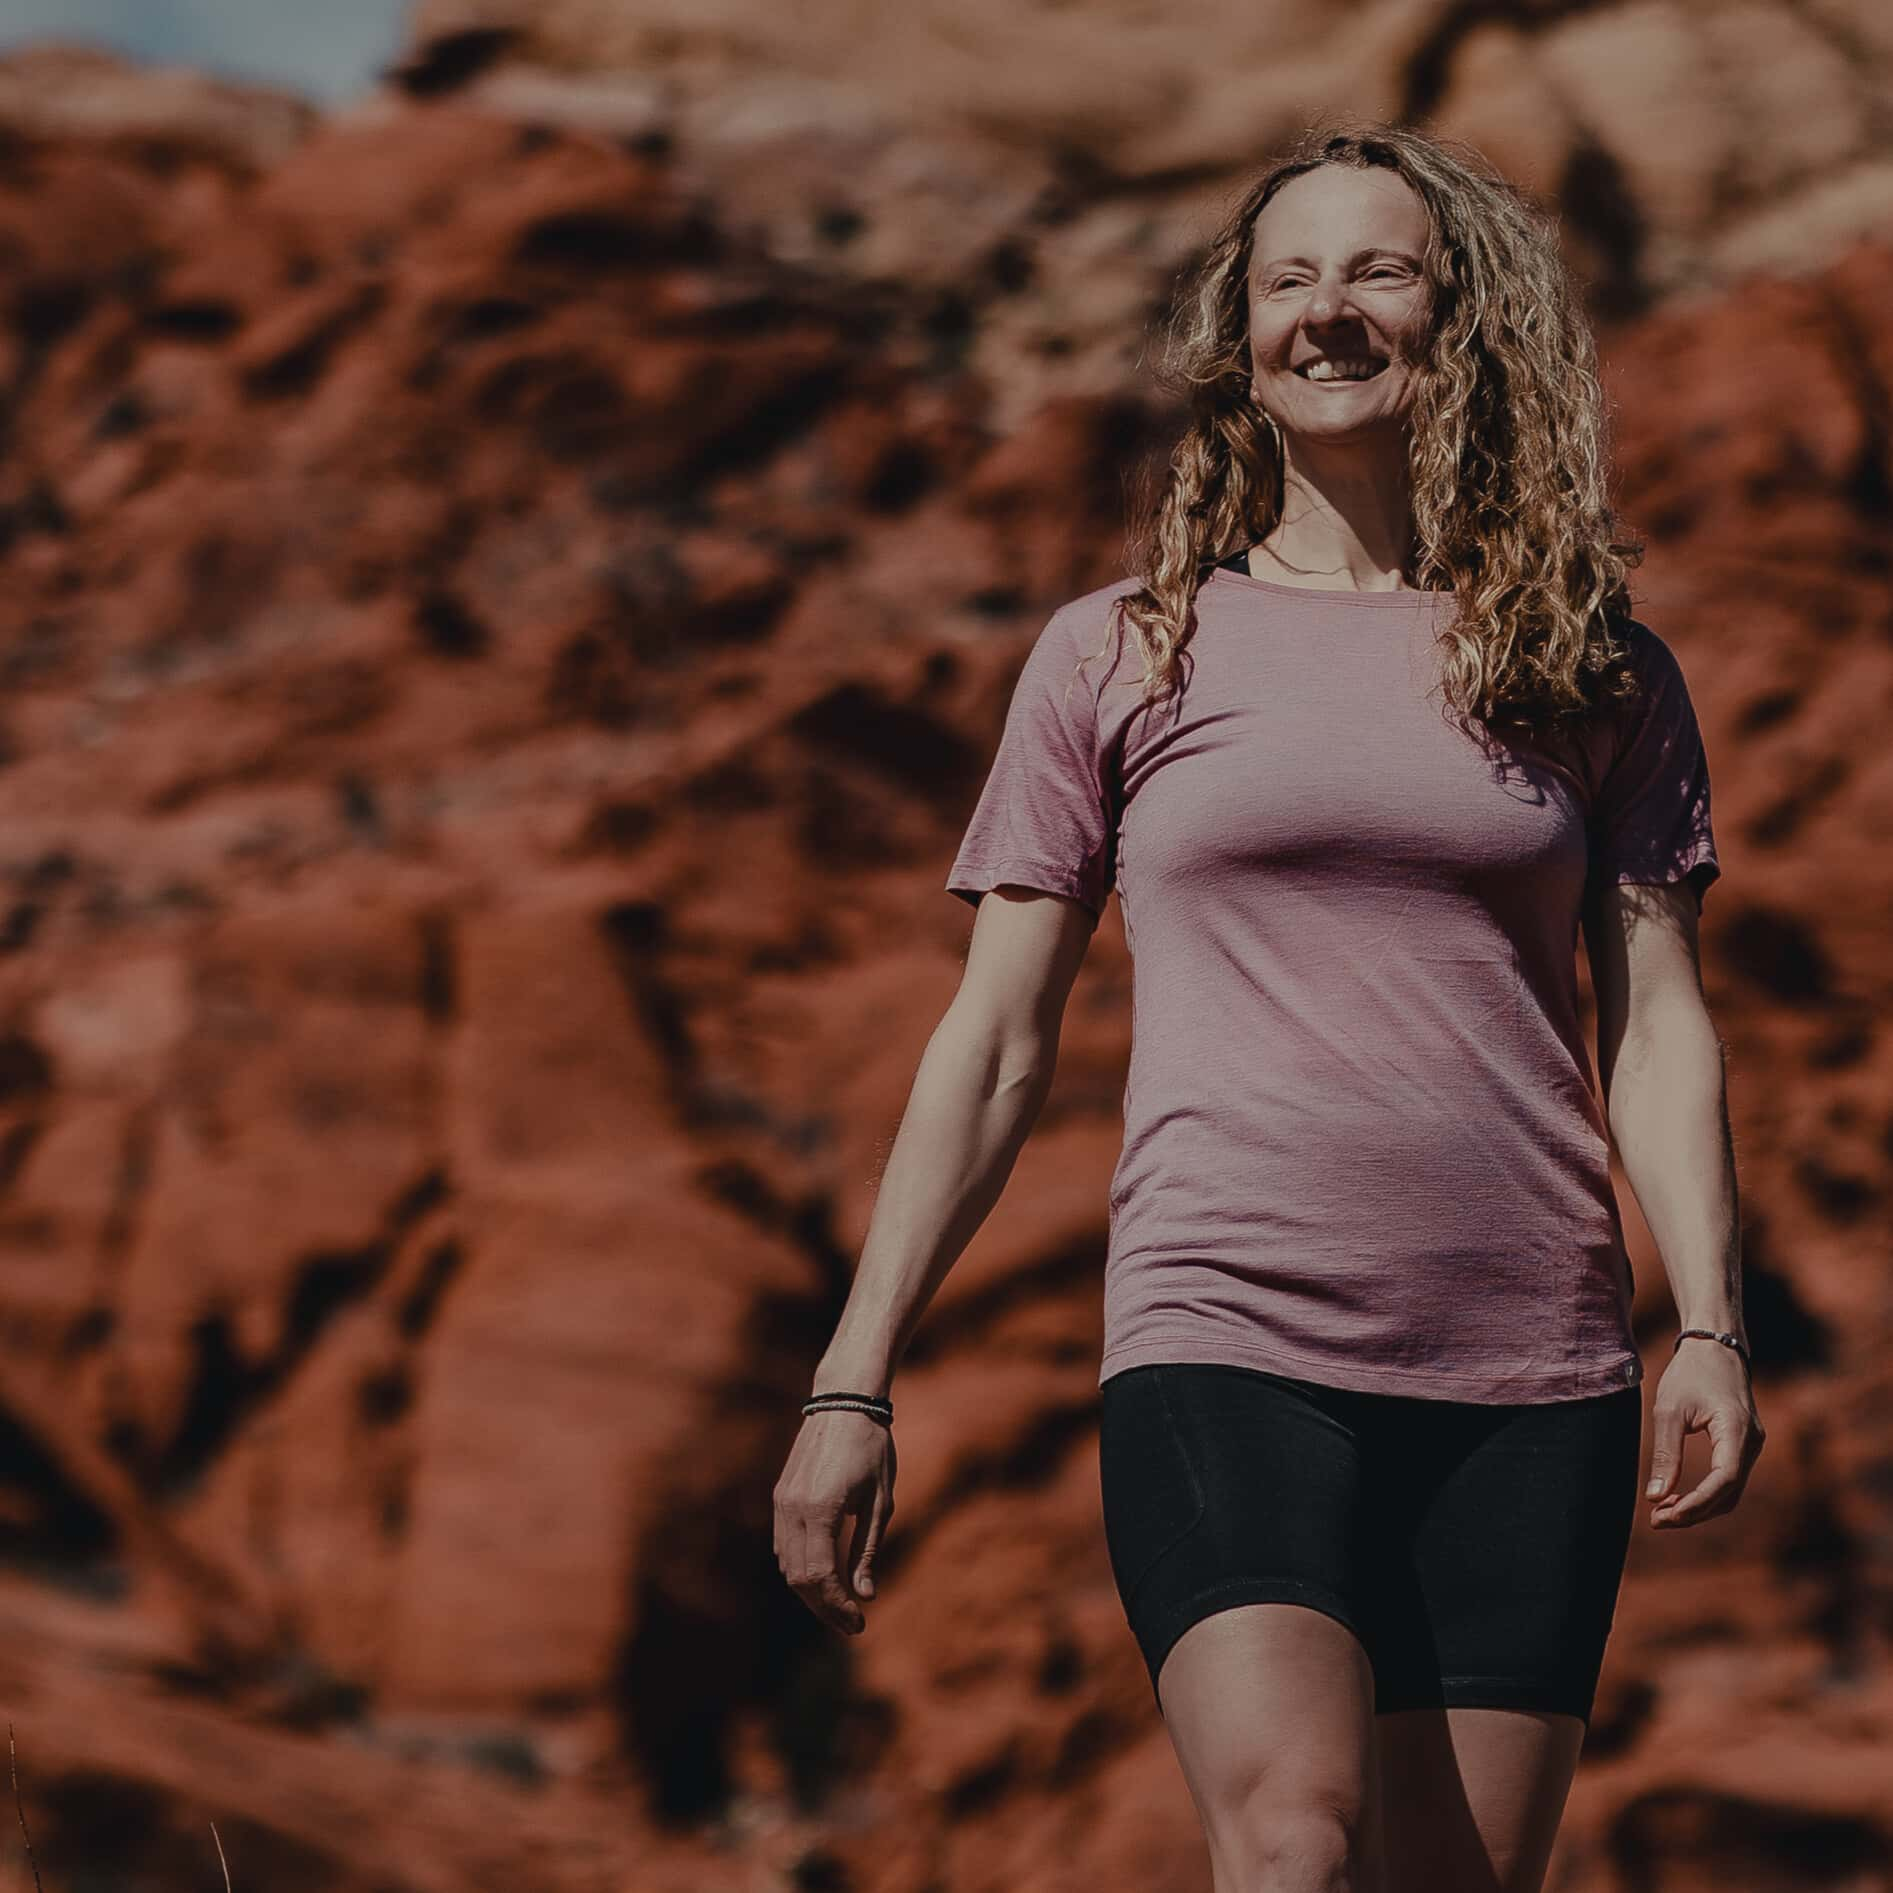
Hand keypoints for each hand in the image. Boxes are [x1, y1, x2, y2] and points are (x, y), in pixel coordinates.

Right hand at [773, 1411, 896, 1634]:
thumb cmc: (872, 1449)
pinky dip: (800, 1568)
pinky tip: (823, 1577)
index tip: (859, 1623)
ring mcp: (782, 1502)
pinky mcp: (780, 1496)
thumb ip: (868, 1550)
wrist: (845, 1402)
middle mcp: (793, 1509)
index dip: (838, 1606)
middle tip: (851, 1624)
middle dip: (824, 1607)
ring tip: (840, 1605)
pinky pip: (784, 1545)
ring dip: (810, 1592)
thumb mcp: (881, 1501)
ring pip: (787, 1565)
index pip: (821, 1576)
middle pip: (799, 1578)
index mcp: (820, 1510)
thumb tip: (865, 1596)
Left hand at [1646, 1339, 1764, 1528]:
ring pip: (1730, 1491)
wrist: (1715, 1348)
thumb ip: (1665, 1454)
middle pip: (1728, 1493)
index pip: (1724, 1479)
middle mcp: (1752, 1442)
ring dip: (1700, 1506)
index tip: (1664, 1515)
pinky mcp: (1744, 1447)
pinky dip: (1706, 1494)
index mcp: (1737, 1429)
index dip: (1696, 1503)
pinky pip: (1728, 1480)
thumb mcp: (1669, 1410)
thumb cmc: (1690, 1373)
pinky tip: (1677, 1497)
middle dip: (1694, 1511)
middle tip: (1656, 1521)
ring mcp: (1751, 1446)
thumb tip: (1655, 1497)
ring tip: (1662, 1513)